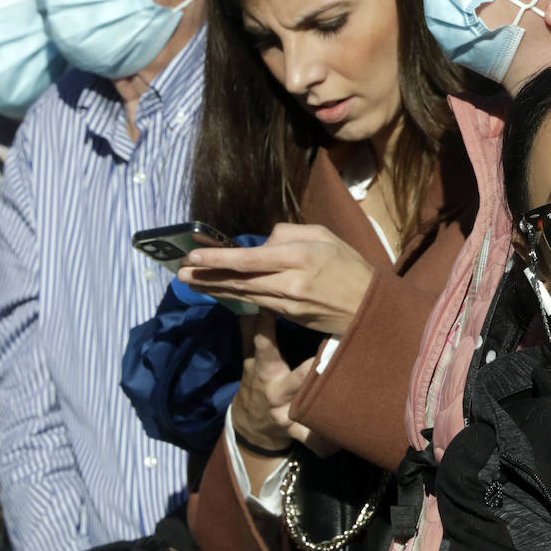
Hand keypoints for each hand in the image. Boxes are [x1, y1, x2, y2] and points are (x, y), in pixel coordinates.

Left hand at [177, 223, 372, 333]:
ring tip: (191, 283)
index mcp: (301, 257)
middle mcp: (292, 282)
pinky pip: (257, 304)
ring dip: (215, 289)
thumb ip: (290, 233)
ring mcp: (289, 304)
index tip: (194, 256)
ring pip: (244, 295)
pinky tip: (220, 292)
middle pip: (240, 280)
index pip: (251, 259)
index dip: (219, 259)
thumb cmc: (350, 265)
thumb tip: (262, 242)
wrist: (370, 306)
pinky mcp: (290, 317)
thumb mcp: (325, 235)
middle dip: (207, 277)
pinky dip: (236, 297)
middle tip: (180, 273)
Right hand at [232, 311, 333, 453]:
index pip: (264, 348)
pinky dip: (326, 441)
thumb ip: (252, 330)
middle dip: (308, 371)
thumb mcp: (251, 359)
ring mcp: (287, 417)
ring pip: (306, 412)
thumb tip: (251, 299)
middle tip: (328, 354)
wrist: (251, 425)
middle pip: (293, 381)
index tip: (273, 309)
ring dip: (323, 406)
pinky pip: (313, 441)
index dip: (265, 328)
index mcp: (265, 372)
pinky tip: (340, 439)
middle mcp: (276, 394)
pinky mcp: (298, 435)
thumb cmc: (257, 382)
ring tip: (351, 393)